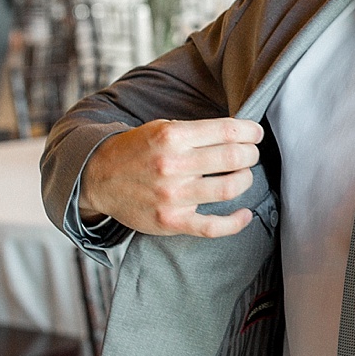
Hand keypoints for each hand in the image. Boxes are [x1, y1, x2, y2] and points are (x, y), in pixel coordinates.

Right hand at [76, 117, 263, 237]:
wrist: (99, 178)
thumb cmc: (137, 151)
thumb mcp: (161, 128)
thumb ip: (196, 131)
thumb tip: (239, 133)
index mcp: (172, 136)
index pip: (227, 130)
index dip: (250, 131)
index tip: (255, 133)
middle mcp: (173, 165)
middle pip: (234, 157)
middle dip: (251, 154)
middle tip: (251, 154)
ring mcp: (173, 196)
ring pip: (230, 188)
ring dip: (246, 179)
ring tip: (243, 175)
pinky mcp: (172, 221)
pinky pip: (213, 227)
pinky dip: (236, 222)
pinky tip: (244, 213)